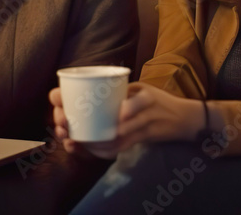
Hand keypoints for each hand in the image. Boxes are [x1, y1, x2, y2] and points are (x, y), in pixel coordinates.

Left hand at [49, 83, 206, 158]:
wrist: (186, 118)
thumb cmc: (160, 101)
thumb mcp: (140, 90)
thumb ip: (119, 92)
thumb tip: (88, 95)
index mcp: (131, 88)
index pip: (99, 88)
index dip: (75, 94)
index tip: (54, 98)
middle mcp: (137, 102)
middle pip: (100, 113)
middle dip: (78, 121)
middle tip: (63, 126)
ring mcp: (142, 120)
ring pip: (110, 134)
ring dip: (88, 140)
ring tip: (72, 141)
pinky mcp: (145, 135)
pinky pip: (121, 146)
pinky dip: (104, 150)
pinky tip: (90, 151)